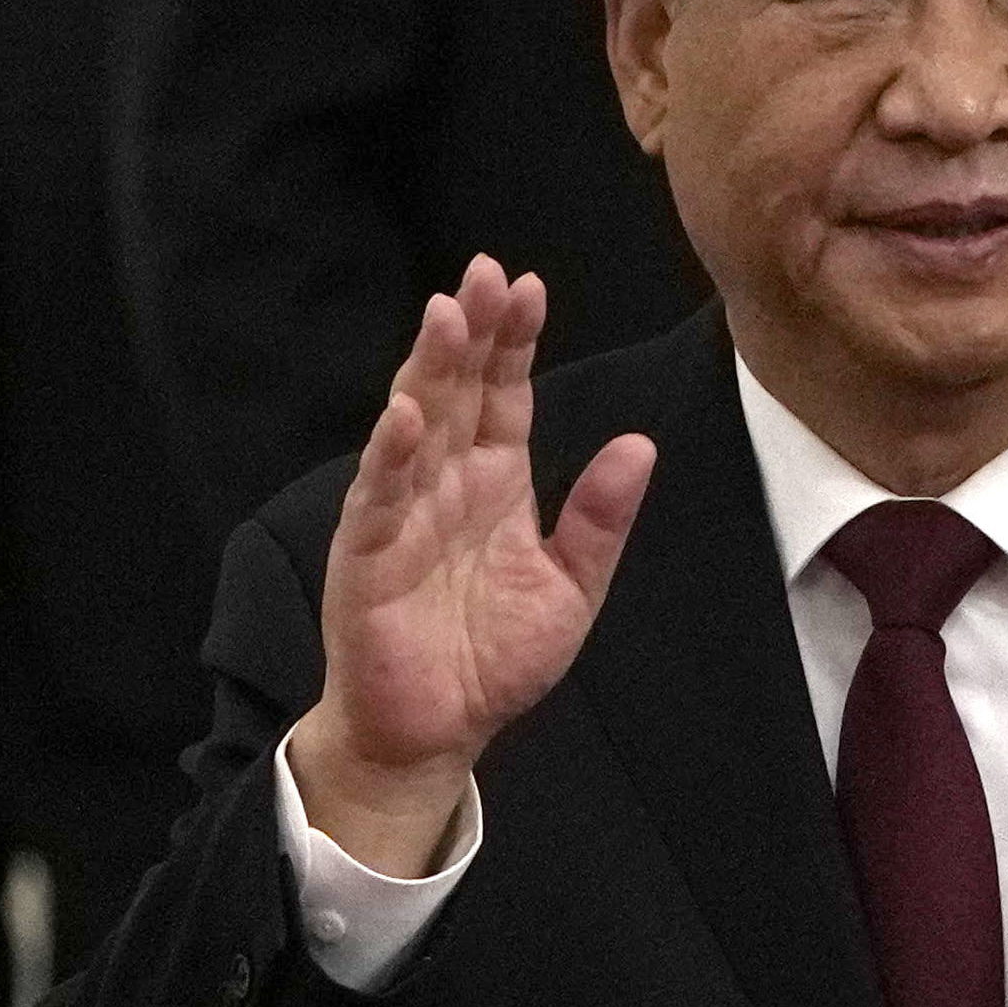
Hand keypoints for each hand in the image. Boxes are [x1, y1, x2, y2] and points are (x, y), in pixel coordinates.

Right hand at [284, 268, 654, 873]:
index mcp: (495, 484)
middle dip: (472, 333)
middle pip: (458, 393)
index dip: (514, 343)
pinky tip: (405, 415)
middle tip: (486, 272)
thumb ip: (600, 519)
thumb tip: (638, 444)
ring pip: (415, 427)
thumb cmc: (493, 658)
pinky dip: (391, 457)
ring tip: (446, 315)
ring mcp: (402, 515)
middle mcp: (445, 485)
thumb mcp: (571, 588)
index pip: (504, 397)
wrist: (436, 734)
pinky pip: (380, 499)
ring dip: (428, 371)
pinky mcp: (368, 558)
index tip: (530, 286)